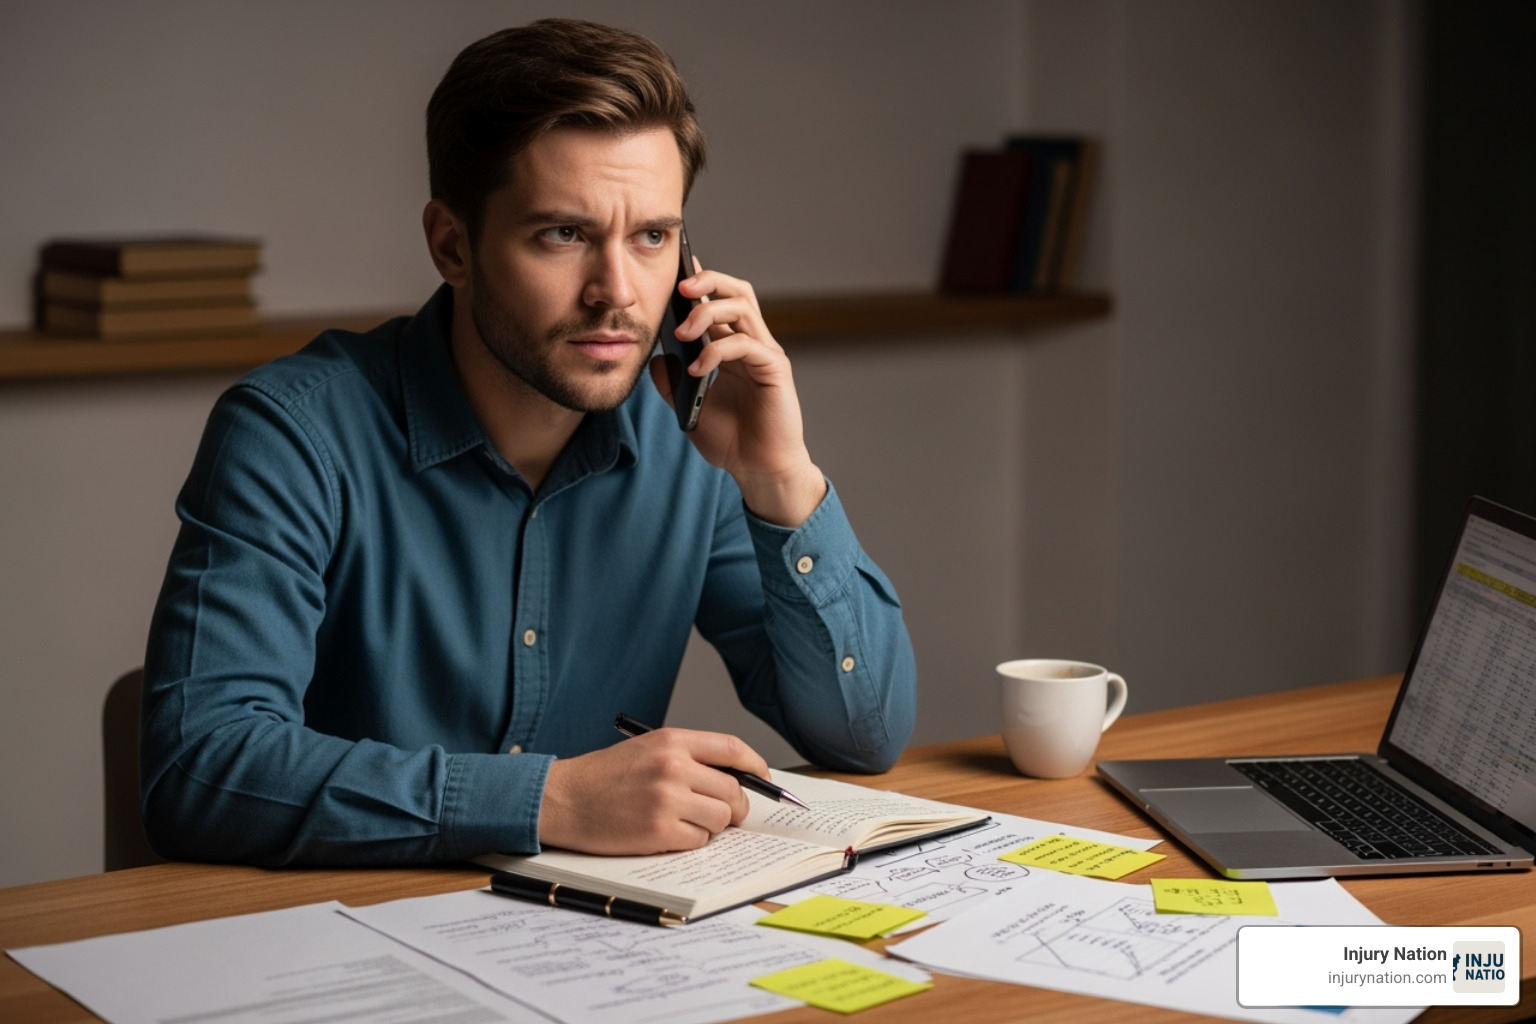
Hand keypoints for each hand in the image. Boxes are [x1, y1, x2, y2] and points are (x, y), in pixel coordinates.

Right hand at [538, 727, 771, 854]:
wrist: (563, 798)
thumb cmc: (605, 777)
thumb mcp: (648, 749)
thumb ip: (690, 758)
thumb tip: (738, 779)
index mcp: (672, 741)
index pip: (733, 749)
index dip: (756, 767)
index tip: (764, 780)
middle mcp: (673, 766)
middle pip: (734, 790)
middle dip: (736, 807)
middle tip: (725, 814)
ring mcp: (667, 799)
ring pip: (720, 819)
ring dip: (711, 826)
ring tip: (685, 822)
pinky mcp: (658, 831)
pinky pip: (699, 841)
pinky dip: (691, 842)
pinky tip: (667, 834)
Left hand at [649, 264, 826, 526]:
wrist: (758, 470)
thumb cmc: (731, 441)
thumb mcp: (688, 408)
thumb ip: (672, 382)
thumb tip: (655, 358)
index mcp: (733, 348)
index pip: (719, 301)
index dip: (701, 281)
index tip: (674, 271)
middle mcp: (752, 344)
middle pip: (736, 291)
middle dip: (707, 281)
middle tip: (678, 287)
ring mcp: (765, 354)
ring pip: (742, 308)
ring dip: (708, 312)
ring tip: (682, 330)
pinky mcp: (775, 368)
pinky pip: (745, 344)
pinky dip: (717, 351)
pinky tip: (698, 368)